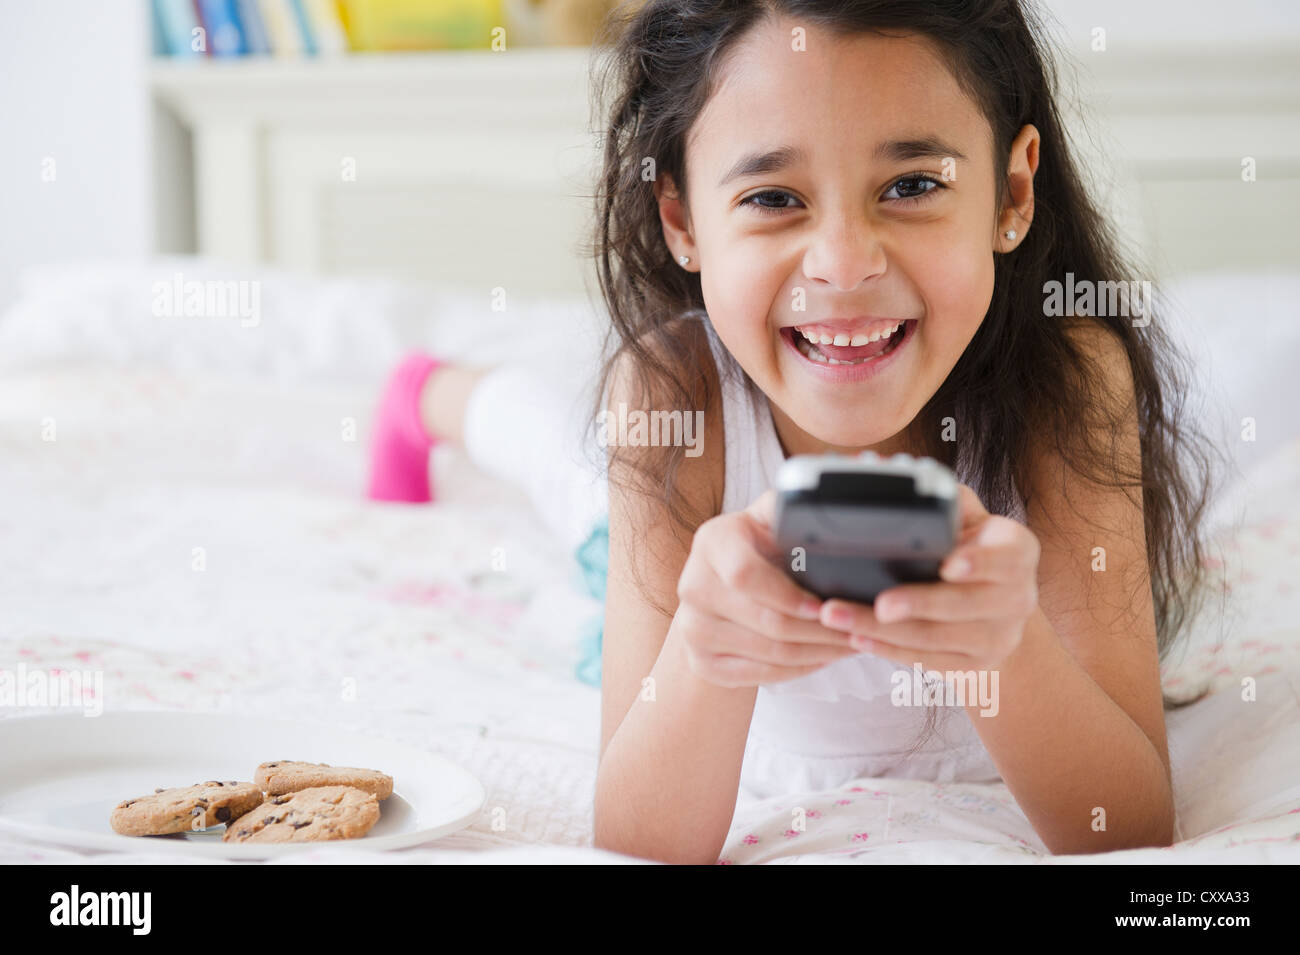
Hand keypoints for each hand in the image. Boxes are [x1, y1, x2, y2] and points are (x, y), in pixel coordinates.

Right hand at [673, 489, 859, 687]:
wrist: (717, 590)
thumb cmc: (760, 546)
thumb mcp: (773, 517)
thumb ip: (799, 503)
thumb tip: (851, 475)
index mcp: (712, 541)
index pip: (745, 575)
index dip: (789, 595)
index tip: (828, 604)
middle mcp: (692, 585)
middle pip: (765, 622)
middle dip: (821, 631)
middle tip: (859, 630)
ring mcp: (692, 628)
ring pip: (768, 654)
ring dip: (819, 653)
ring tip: (852, 643)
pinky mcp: (700, 662)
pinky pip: (760, 676)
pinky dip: (800, 670)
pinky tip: (825, 657)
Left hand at [819, 483, 1040, 671]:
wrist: (997, 610)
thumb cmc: (968, 548)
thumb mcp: (965, 517)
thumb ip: (936, 495)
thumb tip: (878, 467)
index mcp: (1017, 552)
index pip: (1006, 557)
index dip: (979, 562)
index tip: (948, 564)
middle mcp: (1018, 597)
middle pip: (964, 605)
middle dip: (918, 604)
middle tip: (880, 604)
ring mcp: (999, 636)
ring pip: (938, 638)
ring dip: (885, 631)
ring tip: (840, 619)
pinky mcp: (977, 666)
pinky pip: (929, 662)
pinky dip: (889, 651)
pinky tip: (858, 639)